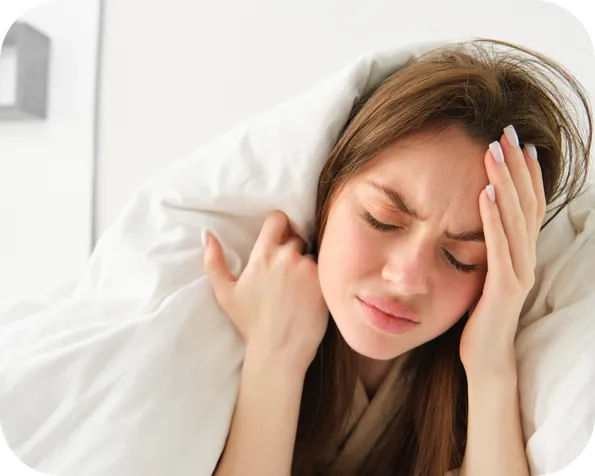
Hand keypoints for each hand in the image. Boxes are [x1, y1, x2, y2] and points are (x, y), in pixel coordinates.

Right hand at [202, 210, 328, 374]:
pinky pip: (325, 270)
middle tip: (285, 270)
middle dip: (291, 248)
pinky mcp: (325, 282)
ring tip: (297, 287)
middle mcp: (288, 257)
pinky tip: (309, 294)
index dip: (279, 225)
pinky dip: (318, 278)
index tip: (278, 236)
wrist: (278, 350)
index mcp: (263, 254)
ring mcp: (309, 269)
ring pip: (311, 255)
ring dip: (305, 264)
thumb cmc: (250, 323)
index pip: (278, 218)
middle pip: (296, 237)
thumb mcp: (224, 292)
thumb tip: (206, 233)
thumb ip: (213, 260)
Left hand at [460, 126, 545, 377]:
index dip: (526, 171)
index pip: (529, 203)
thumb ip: (489, 246)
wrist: (486, 356)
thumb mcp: (486, 271)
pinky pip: (499, 247)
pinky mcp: (505, 288)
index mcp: (522, 252)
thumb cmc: (481, 313)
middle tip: (506, 131)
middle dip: (516, 165)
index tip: (517, 141)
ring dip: (505, 182)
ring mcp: (519, 272)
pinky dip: (493, 218)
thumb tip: (478, 216)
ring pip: (516, 219)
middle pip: (527, 202)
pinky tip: (483, 193)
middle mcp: (527, 257)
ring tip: (494, 151)